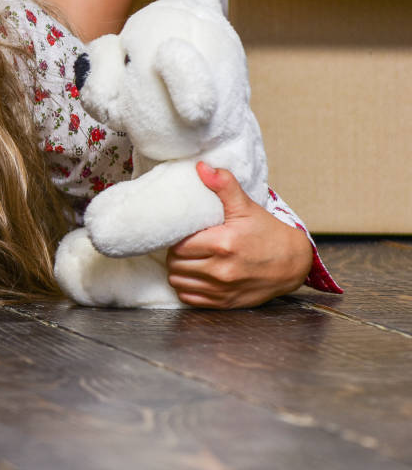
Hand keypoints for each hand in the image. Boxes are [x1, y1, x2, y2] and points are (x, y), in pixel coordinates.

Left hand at [165, 162, 313, 307]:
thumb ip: (223, 185)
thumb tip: (201, 166)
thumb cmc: (267, 233)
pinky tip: (195, 275)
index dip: (176, 238)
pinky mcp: (225, 303)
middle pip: (174, 263)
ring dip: (179, 271)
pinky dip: (187, 287)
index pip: (177, 244)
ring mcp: (223, 289)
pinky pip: (189, 298)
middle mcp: (221, 270)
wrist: (293, 263)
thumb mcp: (246, 206)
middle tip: (185, 245)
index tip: (184, 233)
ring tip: (189, 259)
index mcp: (223, 244)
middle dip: (176, 253)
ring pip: (178, 281)